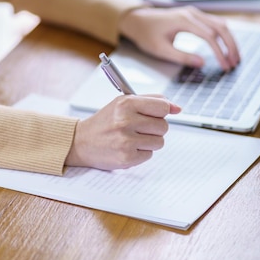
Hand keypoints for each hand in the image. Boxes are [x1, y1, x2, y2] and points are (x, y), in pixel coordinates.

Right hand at [65, 95, 181, 170]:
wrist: (81, 142)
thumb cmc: (105, 121)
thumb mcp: (123, 103)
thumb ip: (151, 101)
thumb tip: (178, 108)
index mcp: (126, 103)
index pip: (163, 106)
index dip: (163, 111)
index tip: (157, 114)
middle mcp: (125, 121)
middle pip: (163, 126)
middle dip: (155, 128)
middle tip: (139, 128)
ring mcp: (126, 141)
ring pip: (159, 142)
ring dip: (149, 141)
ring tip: (132, 138)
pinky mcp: (126, 158)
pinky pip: (149, 155)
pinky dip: (141, 153)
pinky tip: (127, 148)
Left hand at [119, 6, 239, 70]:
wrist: (137, 20)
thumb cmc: (146, 34)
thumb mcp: (161, 49)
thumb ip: (182, 57)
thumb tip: (202, 63)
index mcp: (184, 20)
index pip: (209, 36)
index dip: (220, 52)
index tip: (225, 66)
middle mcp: (192, 13)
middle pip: (220, 27)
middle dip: (230, 46)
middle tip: (235, 63)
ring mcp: (194, 13)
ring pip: (220, 24)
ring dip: (229, 40)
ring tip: (234, 57)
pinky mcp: (194, 16)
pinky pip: (214, 23)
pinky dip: (223, 35)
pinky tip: (226, 47)